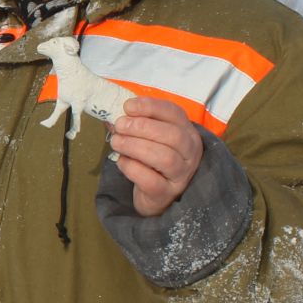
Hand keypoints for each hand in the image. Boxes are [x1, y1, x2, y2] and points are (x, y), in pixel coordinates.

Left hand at [106, 96, 203, 217]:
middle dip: (142, 127)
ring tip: (116, 142)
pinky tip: (122, 162)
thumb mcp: (149, 138)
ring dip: (135, 146)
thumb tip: (112, 113)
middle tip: (119, 126)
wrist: (155, 196)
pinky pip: (151, 180)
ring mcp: (181, 175)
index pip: (175, 113)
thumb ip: (134, 124)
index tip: (128, 106)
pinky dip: (132, 168)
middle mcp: (190, 153)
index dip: (151, 107)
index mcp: (187, 132)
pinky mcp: (166, 194)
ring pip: (164, 158)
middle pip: (173, 136)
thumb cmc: (152, 161)